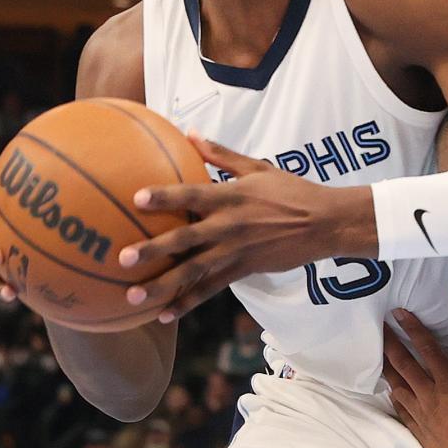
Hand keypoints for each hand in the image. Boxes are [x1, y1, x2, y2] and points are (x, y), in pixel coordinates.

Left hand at [117, 137, 360, 322]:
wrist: (324, 224)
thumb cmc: (291, 191)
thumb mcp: (257, 167)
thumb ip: (220, 154)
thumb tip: (189, 133)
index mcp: (230, 197)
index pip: (191, 195)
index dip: (165, 197)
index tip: (136, 198)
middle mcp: (229, 227)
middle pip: (185, 240)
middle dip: (153, 250)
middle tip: (123, 259)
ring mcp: (235, 252)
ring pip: (193, 272)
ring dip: (163, 286)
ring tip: (133, 296)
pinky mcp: (244, 271)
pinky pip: (210, 290)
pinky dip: (187, 302)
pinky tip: (164, 314)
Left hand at [382, 311, 447, 447]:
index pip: (428, 349)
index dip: (413, 330)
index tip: (399, 314)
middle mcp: (431, 396)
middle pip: (406, 366)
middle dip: (391, 345)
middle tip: (379, 329)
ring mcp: (423, 415)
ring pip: (399, 388)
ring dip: (388, 371)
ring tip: (379, 357)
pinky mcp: (420, 432)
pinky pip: (403, 411)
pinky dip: (396, 399)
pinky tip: (391, 392)